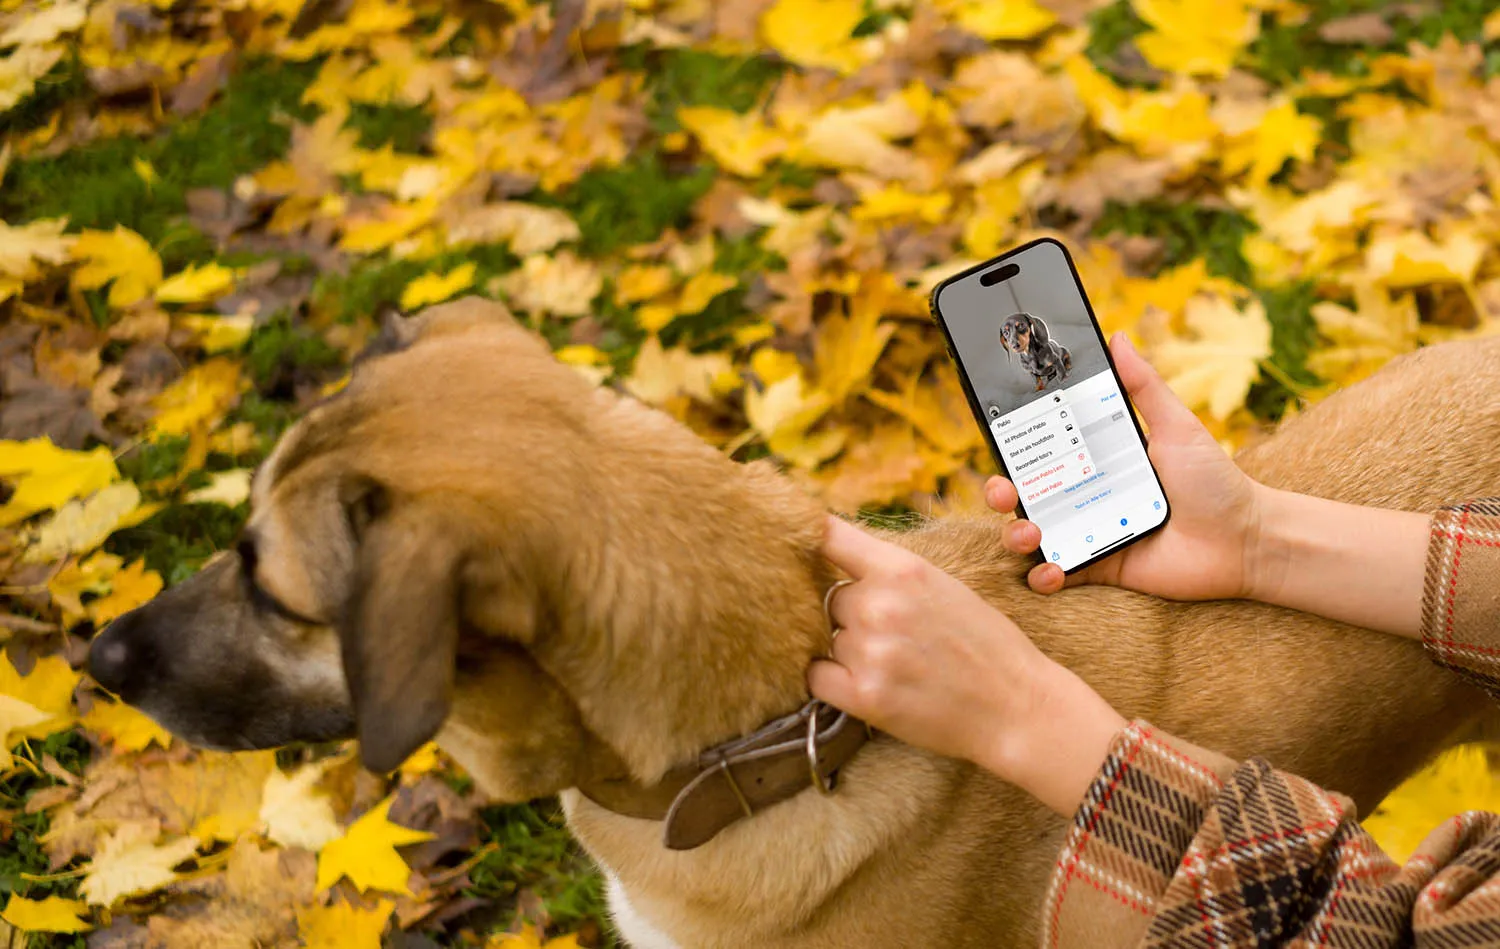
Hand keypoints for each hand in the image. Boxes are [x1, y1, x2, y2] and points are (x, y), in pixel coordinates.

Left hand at [808, 516, 1125, 816]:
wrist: (1017, 705)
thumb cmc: (985, 644)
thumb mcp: (944, 585)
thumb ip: (890, 571)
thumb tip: (834, 556)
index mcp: (902, 567)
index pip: (827, 535)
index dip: (805, 535)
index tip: (793, 538)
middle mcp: (879, 603)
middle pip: (828, 597)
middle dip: (850, 614)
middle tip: (892, 635)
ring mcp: (870, 650)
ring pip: (826, 638)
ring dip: (848, 649)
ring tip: (895, 663)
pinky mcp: (864, 696)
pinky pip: (815, 676)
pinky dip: (830, 678)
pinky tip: (862, 680)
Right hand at [988, 333, 1264, 600]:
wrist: (1245, 541)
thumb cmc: (1215, 482)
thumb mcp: (1177, 427)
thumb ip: (1143, 386)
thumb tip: (1118, 336)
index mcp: (1094, 461)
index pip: (1040, 451)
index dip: (1012, 447)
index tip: (999, 437)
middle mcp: (1083, 496)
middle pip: (1022, 493)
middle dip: (999, 492)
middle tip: (1007, 490)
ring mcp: (1087, 534)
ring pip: (1029, 537)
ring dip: (1015, 536)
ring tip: (1032, 534)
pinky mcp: (1098, 570)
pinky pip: (1055, 576)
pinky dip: (1043, 577)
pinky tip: (1052, 570)